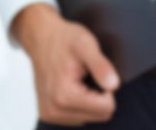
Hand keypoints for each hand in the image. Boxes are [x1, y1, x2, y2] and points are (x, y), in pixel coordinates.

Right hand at [12, 3, 119, 125]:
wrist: (42, 38)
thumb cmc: (65, 39)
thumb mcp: (86, 45)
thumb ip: (101, 66)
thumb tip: (114, 86)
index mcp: (64, 96)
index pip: (106, 108)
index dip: (109, 88)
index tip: (97, 72)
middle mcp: (54, 110)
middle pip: (99, 115)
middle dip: (99, 95)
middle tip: (88, 74)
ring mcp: (50, 114)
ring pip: (90, 117)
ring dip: (90, 99)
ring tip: (80, 78)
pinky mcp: (49, 114)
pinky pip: (78, 117)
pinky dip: (81, 103)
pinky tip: (75, 86)